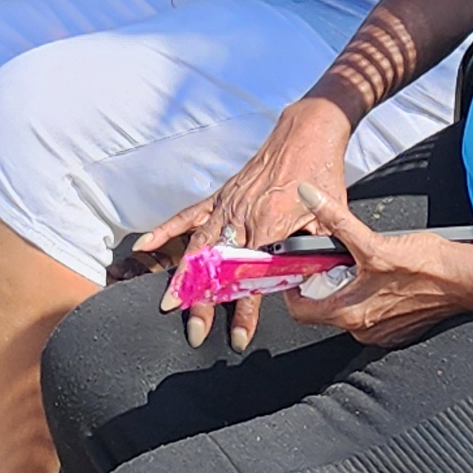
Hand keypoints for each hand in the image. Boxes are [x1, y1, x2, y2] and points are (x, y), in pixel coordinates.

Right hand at [137, 94, 355, 346]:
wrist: (307, 135)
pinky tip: (145, 243)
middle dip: (202, 302)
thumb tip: (310, 284)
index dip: (244, 311)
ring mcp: (227, 205)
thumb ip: (314, 253)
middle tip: (194, 332)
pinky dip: (165, 229)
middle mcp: (242, 216)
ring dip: (182, 277)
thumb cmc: (320, 175)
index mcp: (269, 226)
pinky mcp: (221, 196)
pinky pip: (187, 216)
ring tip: (168, 303)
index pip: (251, 278)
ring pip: (197, 247)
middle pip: (215, 268)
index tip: (238, 337)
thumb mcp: (327, 219)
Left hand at [277, 179, 472, 347]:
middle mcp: (363, 329)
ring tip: (362, 264)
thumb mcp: (374, 240)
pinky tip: (383, 276)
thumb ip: (336, 220)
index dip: (293, 289)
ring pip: (349, 309)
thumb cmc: (428, 266)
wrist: (467, 279)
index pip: (301, 311)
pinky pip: (372, 312)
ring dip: (349, 287)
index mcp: (350, 314)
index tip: (297, 271)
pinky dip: (370, 294)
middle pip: (325, 308)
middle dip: (326, 283)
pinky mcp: (399, 328)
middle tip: (336, 260)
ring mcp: (382, 331)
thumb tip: (311, 197)